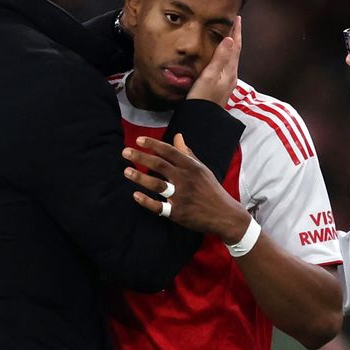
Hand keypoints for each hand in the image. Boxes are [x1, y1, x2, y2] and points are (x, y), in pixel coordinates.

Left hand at [123, 134, 250, 242]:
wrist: (224, 214)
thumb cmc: (211, 189)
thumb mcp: (202, 168)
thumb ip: (187, 153)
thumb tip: (177, 136)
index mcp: (191, 167)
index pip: (169, 151)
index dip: (153, 144)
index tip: (139, 140)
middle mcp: (185, 179)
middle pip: (159, 165)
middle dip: (140, 157)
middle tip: (125, 152)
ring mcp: (181, 196)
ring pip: (156, 184)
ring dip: (139, 177)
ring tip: (126, 171)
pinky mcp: (178, 212)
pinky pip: (159, 206)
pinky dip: (146, 201)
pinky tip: (136, 195)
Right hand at [185, 16, 240, 107]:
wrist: (202, 120)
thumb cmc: (203, 98)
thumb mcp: (209, 76)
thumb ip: (220, 58)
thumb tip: (229, 39)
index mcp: (230, 71)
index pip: (235, 47)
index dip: (236, 32)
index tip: (237, 18)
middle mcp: (231, 76)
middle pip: (236, 52)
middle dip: (235, 37)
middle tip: (233, 24)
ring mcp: (227, 83)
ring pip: (231, 59)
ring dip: (231, 47)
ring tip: (228, 37)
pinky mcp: (220, 88)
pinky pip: (226, 66)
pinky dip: (225, 57)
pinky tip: (220, 58)